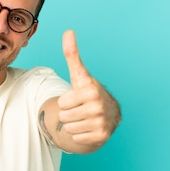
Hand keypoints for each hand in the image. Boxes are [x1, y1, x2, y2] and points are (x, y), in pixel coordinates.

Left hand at [58, 30, 119, 148]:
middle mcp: (99, 107)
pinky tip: (88, 127)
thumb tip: (68, 31)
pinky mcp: (102, 137)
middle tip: (79, 109)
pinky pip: (77, 139)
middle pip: (64, 116)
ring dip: (74, 125)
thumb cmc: (88, 93)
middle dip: (68, 114)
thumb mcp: (79, 75)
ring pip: (69, 128)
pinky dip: (80, 135)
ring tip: (83, 118)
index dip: (65, 101)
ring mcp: (102, 123)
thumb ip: (72, 54)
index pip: (62, 102)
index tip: (76, 98)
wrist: (108, 114)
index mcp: (92, 91)